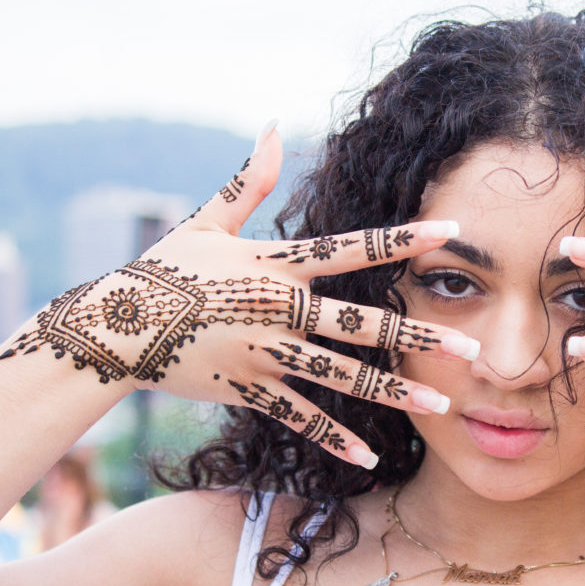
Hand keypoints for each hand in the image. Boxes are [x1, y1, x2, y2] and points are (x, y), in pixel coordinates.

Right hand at [0, 124, 479, 467]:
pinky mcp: (249, 388)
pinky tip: (371, 459)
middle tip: (472, 348)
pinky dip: (334, 438)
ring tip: (442, 406)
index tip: (452, 232)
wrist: (112, 326)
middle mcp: (280, 308)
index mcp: (276, 263)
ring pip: (342, 376)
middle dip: (419, 335)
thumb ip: (248, 180)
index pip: (352, 247)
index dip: (403, 239)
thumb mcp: (207, 220)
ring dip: (394, 392)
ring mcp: (266, 352)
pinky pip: (300, 416)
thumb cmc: (164, 268)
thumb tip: (272, 126)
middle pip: (361, 322)